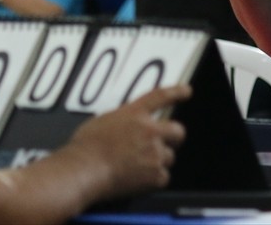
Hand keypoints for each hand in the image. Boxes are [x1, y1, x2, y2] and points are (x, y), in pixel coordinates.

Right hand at [68, 85, 189, 195]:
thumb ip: (123, 121)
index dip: (176, 92)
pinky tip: (137, 180)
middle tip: (163, 144)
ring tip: (138, 167)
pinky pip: (163, 177)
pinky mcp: (155, 175)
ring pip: (169, 156)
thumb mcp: (103, 121)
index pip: (160, 97)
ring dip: (158, 160)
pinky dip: (154, 180)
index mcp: (135, 114)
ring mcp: (154, 153)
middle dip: (173, 137)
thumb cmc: (86, 147)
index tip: (186, 91)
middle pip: (178, 131)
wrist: (84, 170)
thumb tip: (127, 127)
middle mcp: (149, 131)